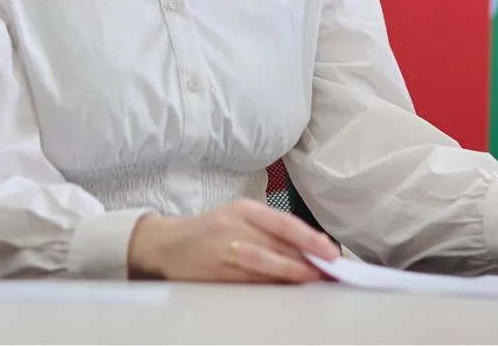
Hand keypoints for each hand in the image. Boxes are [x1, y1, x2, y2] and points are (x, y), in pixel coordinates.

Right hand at [127, 199, 339, 282]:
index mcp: (244, 209)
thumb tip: (311, 248)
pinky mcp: (215, 273)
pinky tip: (285, 289)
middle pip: (278, 243)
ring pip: (264, 262)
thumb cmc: (211, 232)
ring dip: (292, 272)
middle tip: (330, 270)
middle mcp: (234, 225)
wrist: (167, 245)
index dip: (310, 238)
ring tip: (312, 279)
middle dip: (307, 259)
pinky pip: (248, 280)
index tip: (331, 251)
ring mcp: (223, 249)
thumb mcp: (239, 219)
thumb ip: (271, 230)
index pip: (284, 222)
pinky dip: (270, 285)